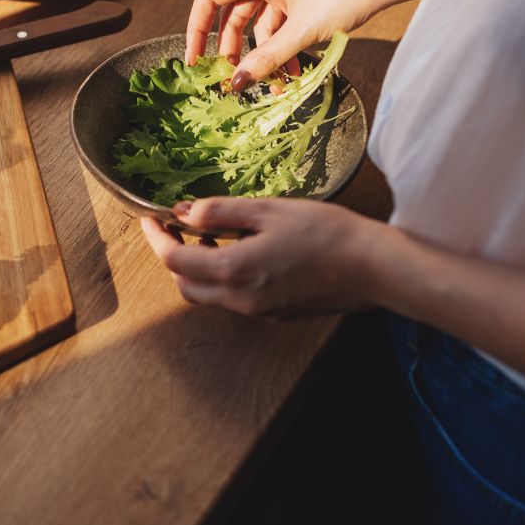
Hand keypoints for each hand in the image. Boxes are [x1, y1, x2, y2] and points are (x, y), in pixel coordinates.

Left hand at [140, 197, 377, 316]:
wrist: (373, 267)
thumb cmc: (327, 233)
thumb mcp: (269, 210)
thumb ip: (222, 212)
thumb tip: (185, 212)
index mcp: (234, 272)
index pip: (174, 261)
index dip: (156, 239)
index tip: (151, 219)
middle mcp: (240, 300)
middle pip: (185, 286)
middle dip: (174, 258)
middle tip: (178, 228)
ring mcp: (258, 311)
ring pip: (209, 297)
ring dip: (199, 270)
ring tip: (211, 236)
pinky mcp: (275, 313)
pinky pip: (234, 300)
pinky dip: (224, 278)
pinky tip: (241, 252)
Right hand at [187, 0, 457, 89]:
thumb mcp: (303, 32)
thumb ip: (266, 59)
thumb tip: (236, 84)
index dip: (197, 29)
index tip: (196, 60)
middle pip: (234, 12)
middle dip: (233, 48)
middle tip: (234, 80)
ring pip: (260, 20)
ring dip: (265, 52)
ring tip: (276, 84)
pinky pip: (281, 18)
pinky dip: (283, 42)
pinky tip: (295, 68)